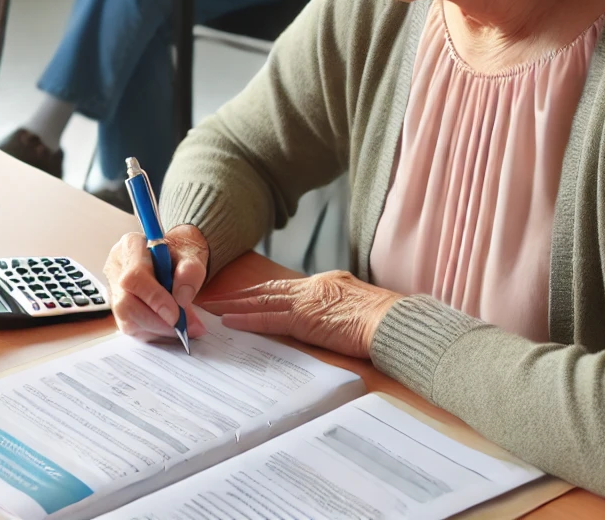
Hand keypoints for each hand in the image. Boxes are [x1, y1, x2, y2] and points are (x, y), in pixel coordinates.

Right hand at [103, 225, 209, 341]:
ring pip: (126, 319)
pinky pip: (131, 327)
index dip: (154, 298)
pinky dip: (153, 332)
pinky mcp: (118, 307)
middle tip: (182, 327)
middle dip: (156, 320)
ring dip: (156, 329)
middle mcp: (116, 267)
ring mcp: (114, 288)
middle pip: (125, 303)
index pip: (134, 276)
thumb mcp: (192, 254)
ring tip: (181, 328)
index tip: (176, 314)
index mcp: (131, 246)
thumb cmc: (180, 253)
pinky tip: (170, 327)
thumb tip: (181, 297)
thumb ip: (191, 270)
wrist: (177, 256)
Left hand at [203, 270, 402, 358]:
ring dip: (235, 302)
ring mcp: (307, 301)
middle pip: (269, 288)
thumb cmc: (384, 321)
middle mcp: (313, 287)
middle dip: (242, 292)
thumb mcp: (359, 306)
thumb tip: (332, 317)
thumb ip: (340, 308)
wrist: (392, 322)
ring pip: (262, 300)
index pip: (287, 286)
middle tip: (216, 294)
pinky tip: (229, 320)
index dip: (264, 290)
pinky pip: (268, 318)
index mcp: (327, 283)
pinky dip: (247, 318)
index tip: (246, 293)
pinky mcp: (304, 319)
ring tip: (212, 305)